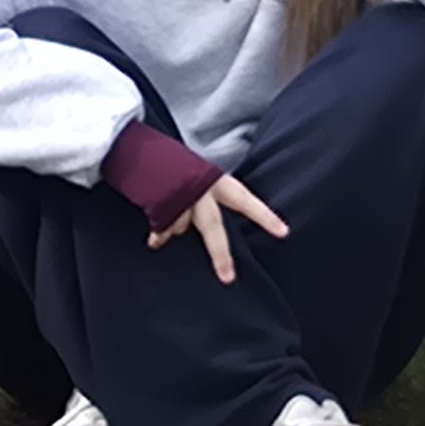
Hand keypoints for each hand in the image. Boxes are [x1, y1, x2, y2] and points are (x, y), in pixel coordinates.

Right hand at [149, 170, 289, 284]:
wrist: (141, 148)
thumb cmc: (175, 163)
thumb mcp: (200, 173)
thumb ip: (212, 196)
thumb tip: (214, 225)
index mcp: (216, 181)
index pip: (245, 201)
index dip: (264, 217)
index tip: (282, 232)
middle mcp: (199, 190)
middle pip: (212, 227)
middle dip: (219, 254)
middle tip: (227, 277)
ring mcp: (178, 199)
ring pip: (182, 227)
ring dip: (176, 225)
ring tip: (169, 211)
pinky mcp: (158, 206)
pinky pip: (162, 230)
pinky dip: (159, 237)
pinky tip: (156, 244)